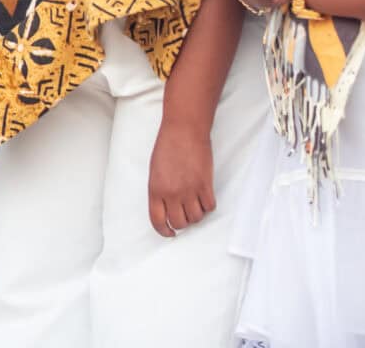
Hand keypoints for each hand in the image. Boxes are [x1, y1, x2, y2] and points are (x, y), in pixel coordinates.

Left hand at [148, 118, 214, 237]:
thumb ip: (160, 191)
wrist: (184, 131)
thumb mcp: (155, 171)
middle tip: (185, 215)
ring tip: (195, 204)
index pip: (158, 221)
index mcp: (155, 190)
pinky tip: (205, 196)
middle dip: (182, 222)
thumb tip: (167, 208)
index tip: (170, 233)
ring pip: (196, 218)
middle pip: (180, 223)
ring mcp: (190, 190)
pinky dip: (208, 205)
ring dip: (196, 214)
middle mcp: (172, 193)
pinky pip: (210, 207)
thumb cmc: (167, 147)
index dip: (164, 231)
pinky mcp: (205, 185)